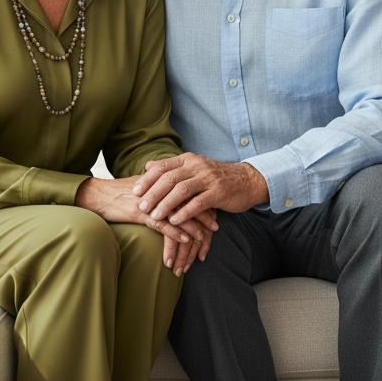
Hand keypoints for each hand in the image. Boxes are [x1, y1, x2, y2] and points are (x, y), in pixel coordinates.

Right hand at [74, 177, 214, 276]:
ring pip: (178, 213)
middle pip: (187, 200)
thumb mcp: (141, 185)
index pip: (187, 188)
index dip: (201, 199)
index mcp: (159, 180)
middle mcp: (157, 188)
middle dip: (203, 213)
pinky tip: (187, 239)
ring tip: (206, 235)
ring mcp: (150, 201)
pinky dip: (176, 232)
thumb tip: (171, 189)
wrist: (97, 195)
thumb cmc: (118, 192)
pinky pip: (162, 224)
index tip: (214, 208)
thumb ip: (157, 186)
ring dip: (194, 225)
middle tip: (216, 224)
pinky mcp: (140, 213)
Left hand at [134, 153, 268, 225]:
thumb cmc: (216, 178)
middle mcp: (197, 166)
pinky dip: (184, 212)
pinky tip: (175, 221)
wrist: (246, 181)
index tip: (134, 191)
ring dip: (166, 204)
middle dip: (153, 194)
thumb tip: (148, 166)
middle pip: (169, 178)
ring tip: (155, 217)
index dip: (147, 179)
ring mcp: (209, 179)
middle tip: (141, 207)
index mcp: (189, 160)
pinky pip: (198, 203)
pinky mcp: (218, 193)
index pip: (163, 167)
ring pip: (182, 190)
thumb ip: (172, 168)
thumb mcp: (194, 168)